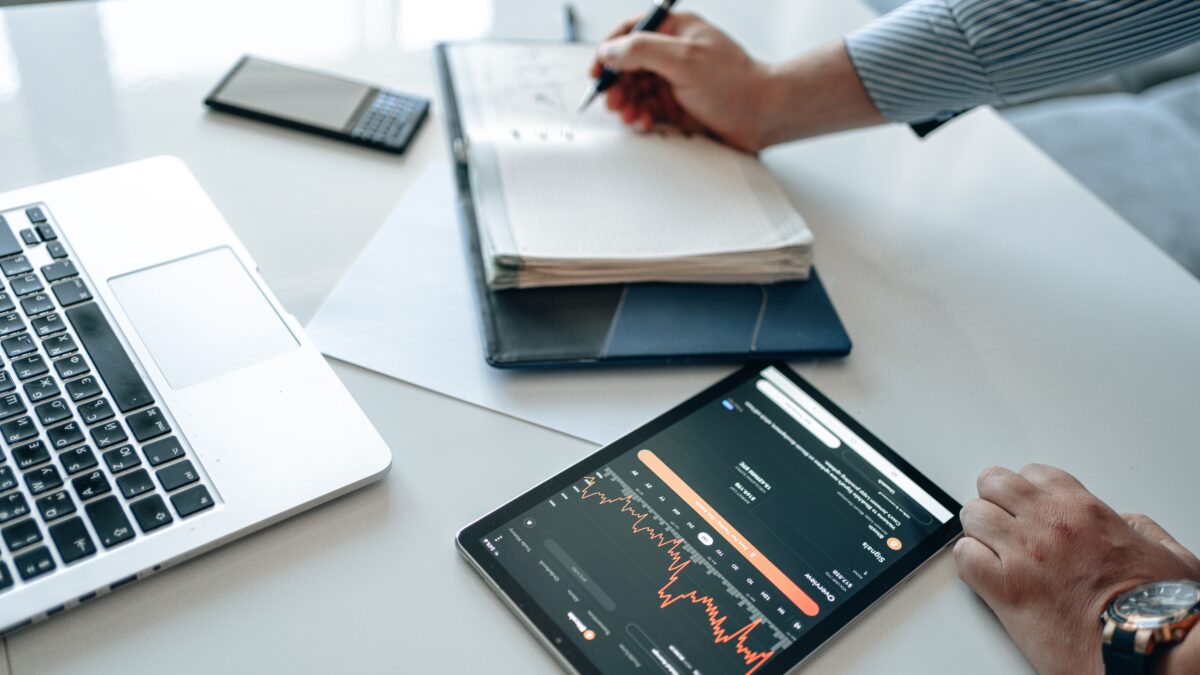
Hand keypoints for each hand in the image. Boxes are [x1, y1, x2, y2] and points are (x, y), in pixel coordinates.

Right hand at [591, 12, 771, 151]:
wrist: (762, 116)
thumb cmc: (734, 83)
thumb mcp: (684, 60)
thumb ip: (642, 51)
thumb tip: (609, 51)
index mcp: (676, 29)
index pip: (630, 32)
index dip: (609, 50)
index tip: (597, 70)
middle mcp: (673, 52)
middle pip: (628, 64)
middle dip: (617, 84)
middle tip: (613, 101)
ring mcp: (674, 79)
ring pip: (635, 89)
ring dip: (627, 103)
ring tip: (629, 116)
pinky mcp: (677, 104)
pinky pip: (647, 109)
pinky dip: (641, 117)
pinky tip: (644, 123)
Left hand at [955, 464, 1199, 673]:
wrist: (1147, 649)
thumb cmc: (1159, 609)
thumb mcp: (1166, 553)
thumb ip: (1139, 527)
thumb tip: (1123, 523)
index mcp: (1083, 510)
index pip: (1034, 474)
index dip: (1027, 491)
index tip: (1029, 507)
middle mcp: (1048, 523)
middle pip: (993, 483)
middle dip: (994, 500)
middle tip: (1003, 523)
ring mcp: (1022, 554)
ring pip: (973, 515)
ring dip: (979, 532)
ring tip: (994, 551)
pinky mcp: (1005, 589)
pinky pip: (964, 557)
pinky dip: (970, 563)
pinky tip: (987, 574)